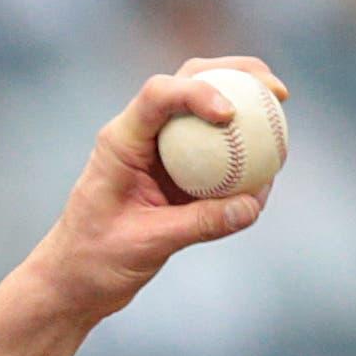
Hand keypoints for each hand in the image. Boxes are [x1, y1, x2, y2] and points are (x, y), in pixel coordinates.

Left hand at [24, 56, 284, 327]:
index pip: (158, 95)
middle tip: (278, 92)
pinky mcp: (175, 171)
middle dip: (236, 74)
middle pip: (188, 80)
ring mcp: (158, 151)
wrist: (72, 281)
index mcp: (120, 143)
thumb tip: (253, 204)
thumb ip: (198, 224)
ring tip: (283, 112)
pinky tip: (272, 162)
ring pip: (204, 108)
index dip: (198, 92)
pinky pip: (214, 149)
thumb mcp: (147, 244)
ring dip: (245, 101)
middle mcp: (139, 136)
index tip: (229, 115)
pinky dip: (243, 147)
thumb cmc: (94, 262)